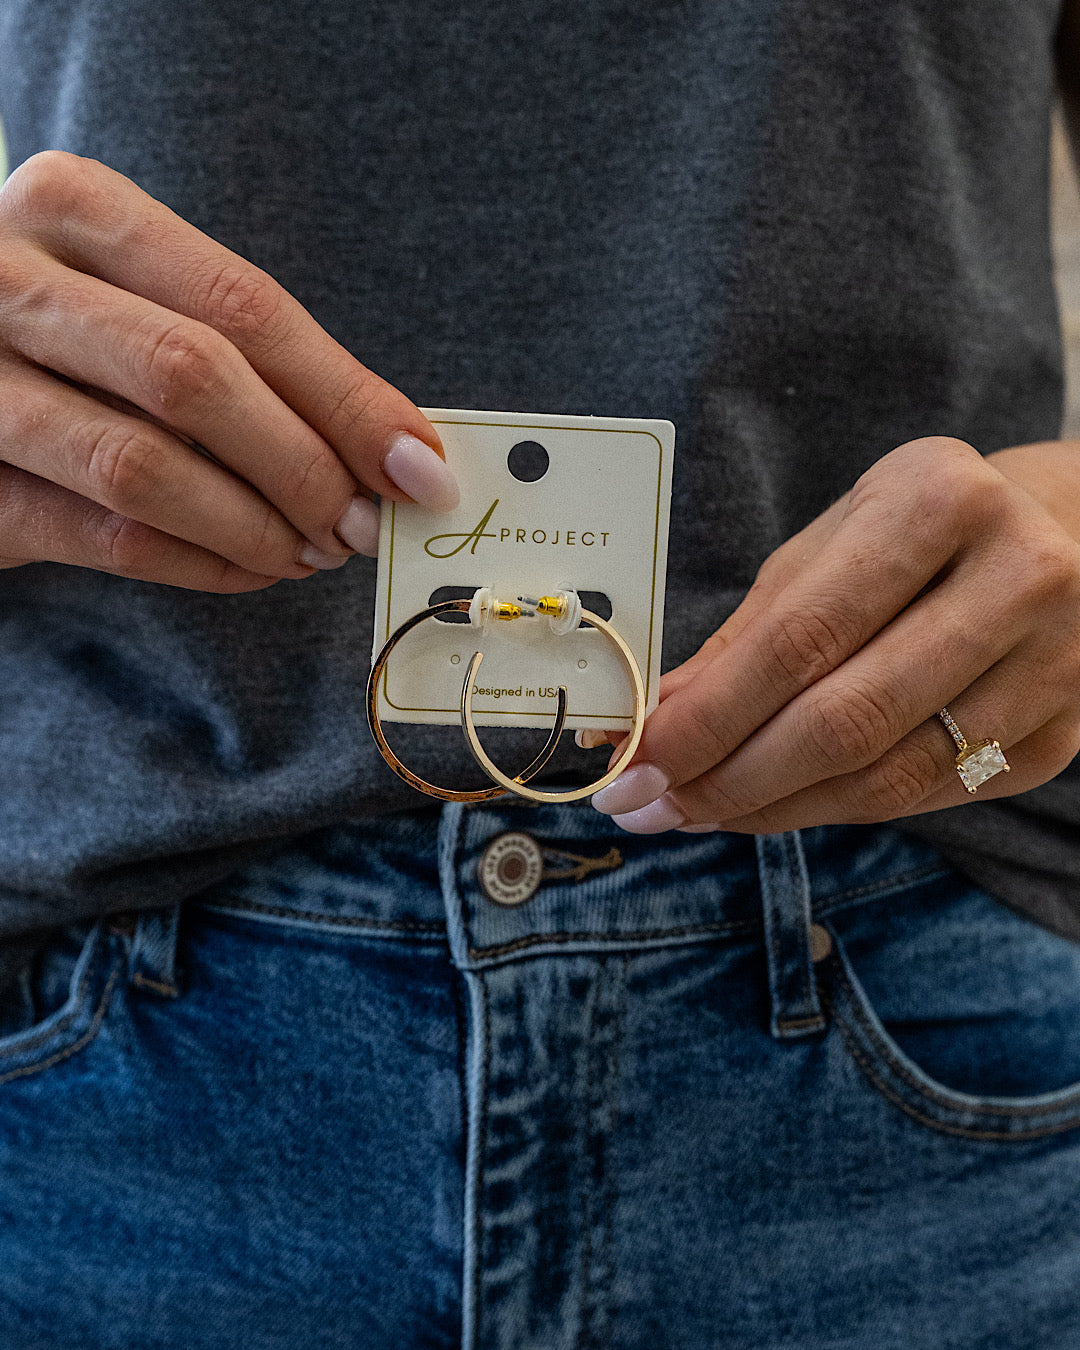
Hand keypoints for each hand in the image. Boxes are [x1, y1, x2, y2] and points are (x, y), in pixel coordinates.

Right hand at [0, 152, 457, 590]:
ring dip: (255, 527)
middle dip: (304, 466)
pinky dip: (201, 565)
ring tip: (312, 553)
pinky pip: (105, 538)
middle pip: (193, 376)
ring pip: (140, 467)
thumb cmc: (80, 342)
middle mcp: (5, 278)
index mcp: (75, 209)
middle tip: (363, 526)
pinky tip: (250, 570)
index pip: (242, 305)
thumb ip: (253, 357)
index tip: (419, 468)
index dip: (346, 396)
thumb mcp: (150, 304)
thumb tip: (399, 453)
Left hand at [588, 436, 1079, 832]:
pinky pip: (929, 796)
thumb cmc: (919, 535)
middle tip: (650, 807)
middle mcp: (1016, 577)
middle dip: (729, 778)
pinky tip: (779, 805)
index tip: (639, 762)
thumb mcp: (832, 545)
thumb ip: (749, 632)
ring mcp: (1054, 663)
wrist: (1071, 537)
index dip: (710, 715)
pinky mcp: (1063, 734)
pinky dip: (838, 810)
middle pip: (844, 720)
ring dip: (775, 809)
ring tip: (700, 813)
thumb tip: (659, 720)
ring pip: (888, 777)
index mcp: (939, 502)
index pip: (800, 636)